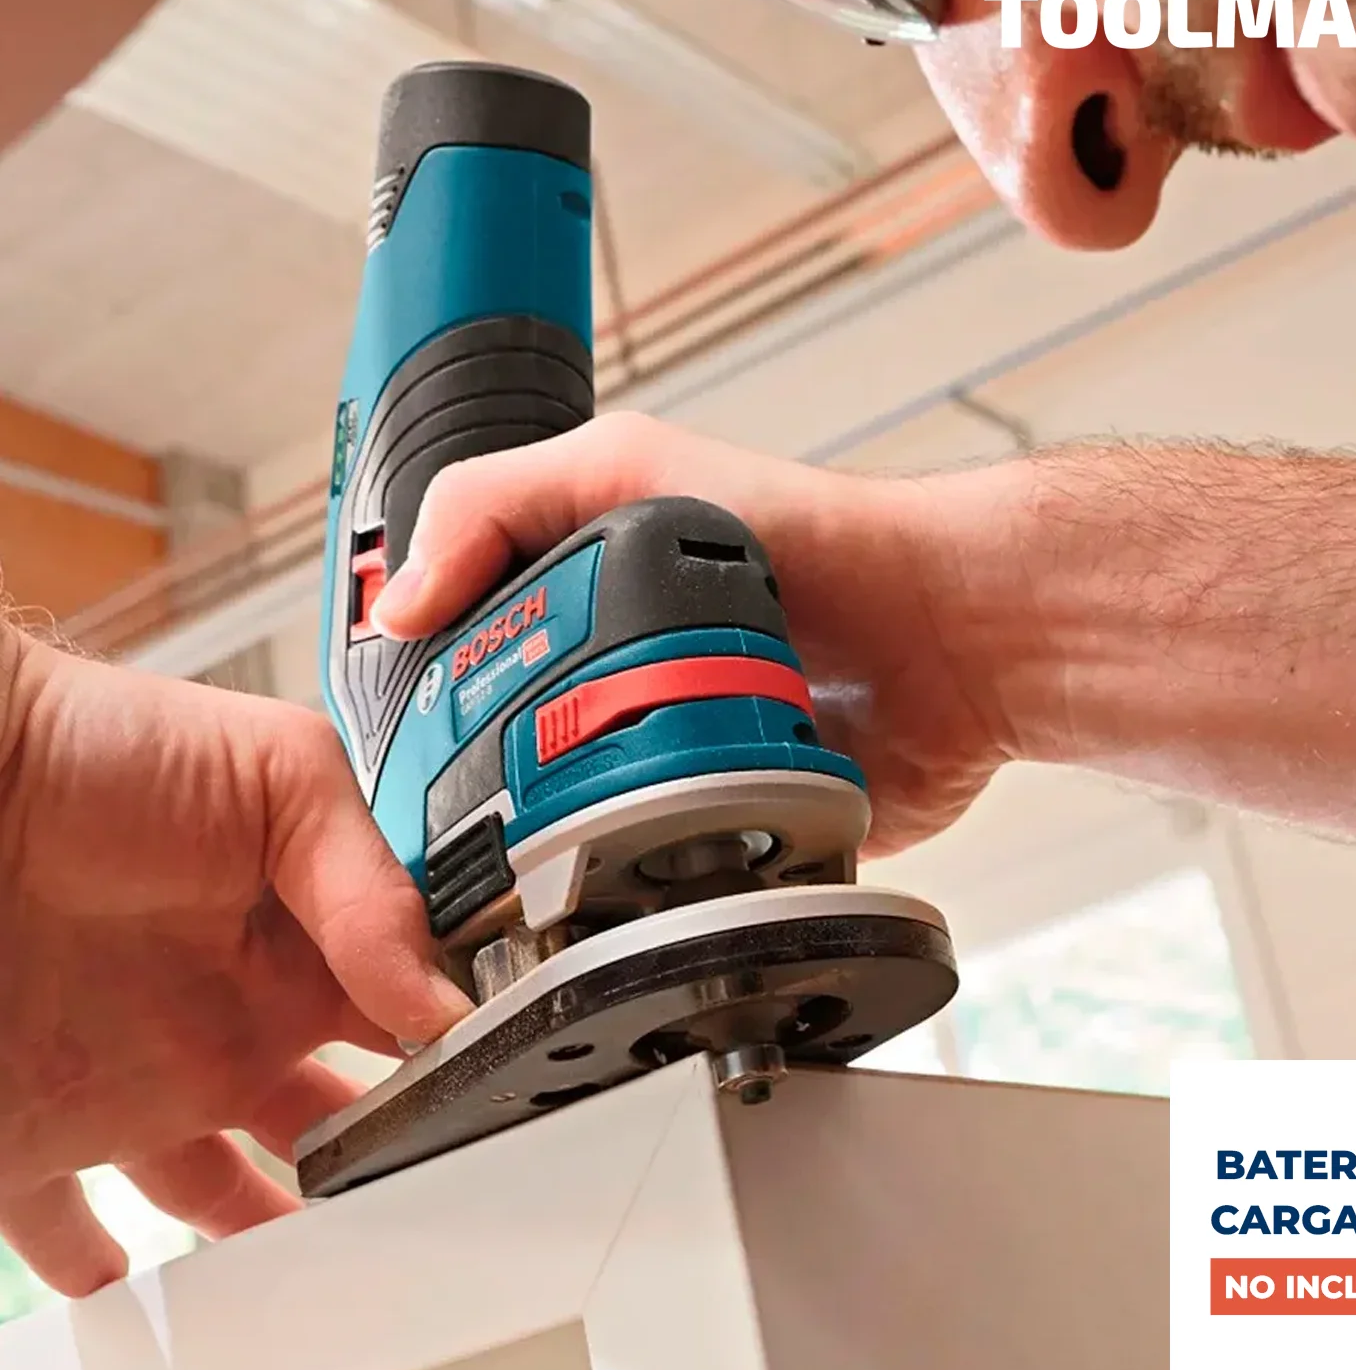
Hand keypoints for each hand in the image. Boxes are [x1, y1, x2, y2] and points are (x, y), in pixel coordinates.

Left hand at [0, 629, 472, 1296]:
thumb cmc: (102, 747)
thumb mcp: (280, 771)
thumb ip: (371, 878)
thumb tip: (436, 993)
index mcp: (303, 939)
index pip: (405, 1014)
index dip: (452, 1061)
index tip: (492, 1108)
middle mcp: (233, 1015)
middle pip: (333, 1121)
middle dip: (385, 1163)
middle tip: (427, 1202)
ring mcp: (140, 1078)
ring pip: (226, 1193)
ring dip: (276, 1231)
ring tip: (329, 1268)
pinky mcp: (42, 1132)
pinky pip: (75, 1232)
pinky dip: (111, 1274)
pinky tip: (142, 1293)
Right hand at [370, 412, 1015, 857]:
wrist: (946, 635)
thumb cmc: (811, 537)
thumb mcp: (627, 468)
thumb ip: (497, 504)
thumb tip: (396, 606)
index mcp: (585, 610)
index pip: (467, 669)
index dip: (422, 713)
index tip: (394, 763)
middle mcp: (621, 690)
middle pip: (505, 768)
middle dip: (475, 806)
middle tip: (447, 845)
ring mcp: (675, 768)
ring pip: (573, 838)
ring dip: (547, 861)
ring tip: (508, 888)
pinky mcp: (732, 834)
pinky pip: (664, 881)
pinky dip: (637, 896)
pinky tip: (604, 901)